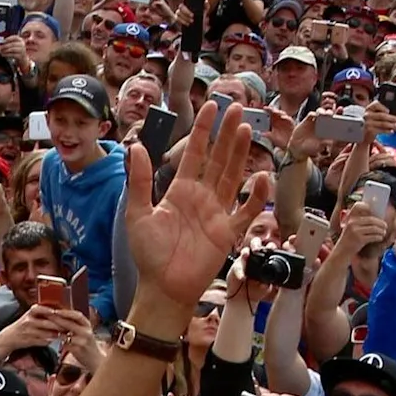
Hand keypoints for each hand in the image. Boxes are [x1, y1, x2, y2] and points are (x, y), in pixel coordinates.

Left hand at [121, 104, 269, 315]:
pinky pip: (245, 211)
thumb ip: (139, 181)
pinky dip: (255, 196)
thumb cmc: (148, 254)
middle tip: (237, 108)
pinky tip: (261, 176)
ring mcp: (217, 213)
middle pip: (218, 159)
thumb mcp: (137, 214)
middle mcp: (202, 197)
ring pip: (232, 177)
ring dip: (240, 154)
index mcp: (180, 190)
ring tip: (246, 129)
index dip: (203, 130)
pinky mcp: (228, 233)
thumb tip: (135, 146)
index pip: (194, 153)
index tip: (211, 107)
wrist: (163, 288)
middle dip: (227, 134)